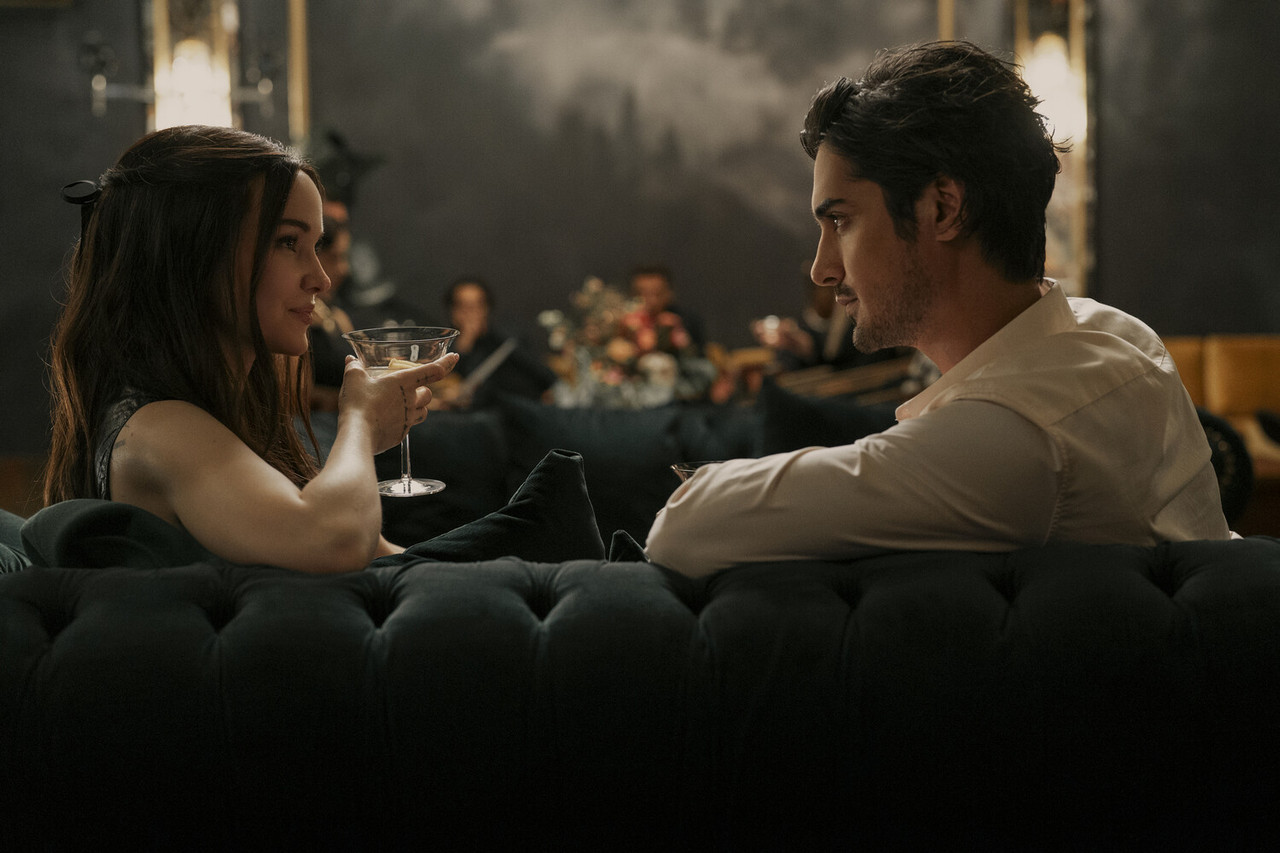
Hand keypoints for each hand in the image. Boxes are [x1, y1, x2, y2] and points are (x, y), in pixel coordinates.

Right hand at [338, 353, 458, 452]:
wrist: (358, 435)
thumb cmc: (358, 403)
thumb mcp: (353, 379)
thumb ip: (354, 367)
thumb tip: (351, 360)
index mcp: (404, 382)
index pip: (434, 370)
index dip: (446, 362)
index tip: (455, 356)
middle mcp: (411, 401)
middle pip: (428, 395)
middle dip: (424, 390)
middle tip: (412, 388)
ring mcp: (408, 420)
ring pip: (422, 412)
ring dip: (417, 407)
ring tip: (402, 404)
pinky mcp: (400, 434)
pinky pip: (407, 426)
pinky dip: (401, 421)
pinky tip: (386, 420)